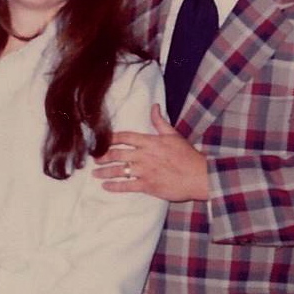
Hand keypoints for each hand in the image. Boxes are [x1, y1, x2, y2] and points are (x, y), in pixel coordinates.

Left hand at [93, 105, 210, 201]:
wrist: (199, 176)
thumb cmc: (187, 155)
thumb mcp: (174, 135)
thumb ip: (160, 122)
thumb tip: (154, 106)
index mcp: (150, 142)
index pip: (125, 137)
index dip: (110, 138)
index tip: (101, 141)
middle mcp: (144, 156)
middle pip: (117, 154)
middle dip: (103, 156)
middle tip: (94, 158)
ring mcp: (144, 171)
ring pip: (119, 170)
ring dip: (104, 172)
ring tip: (95, 173)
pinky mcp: (147, 186)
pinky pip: (127, 186)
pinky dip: (114, 186)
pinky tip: (105, 186)